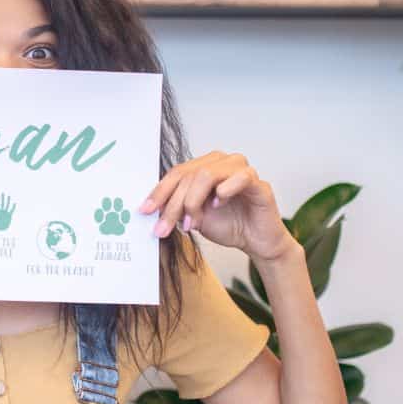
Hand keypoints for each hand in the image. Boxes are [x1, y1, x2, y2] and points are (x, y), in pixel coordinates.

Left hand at [0, 193, 15, 230]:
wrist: (2, 230)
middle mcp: (2, 211)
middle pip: (2, 203)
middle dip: (2, 198)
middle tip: (2, 192)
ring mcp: (5, 213)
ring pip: (7, 205)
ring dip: (8, 200)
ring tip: (8, 196)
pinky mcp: (9, 215)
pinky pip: (11, 210)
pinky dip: (13, 207)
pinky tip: (14, 203)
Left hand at [139, 151, 292, 261]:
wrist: (255, 241)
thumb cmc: (228, 224)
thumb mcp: (193, 217)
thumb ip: (176, 209)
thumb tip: (152, 209)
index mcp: (204, 167)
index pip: (176, 174)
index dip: (159, 192)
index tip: (145, 210)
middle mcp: (221, 162)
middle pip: (188, 175)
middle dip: (173, 204)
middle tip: (164, 227)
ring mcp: (240, 169)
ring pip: (206, 174)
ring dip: (193, 201)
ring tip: (192, 223)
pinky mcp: (257, 182)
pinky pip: (240, 177)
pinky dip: (225, 191)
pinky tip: (218, 204)